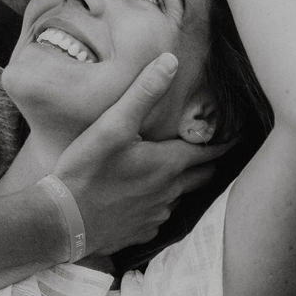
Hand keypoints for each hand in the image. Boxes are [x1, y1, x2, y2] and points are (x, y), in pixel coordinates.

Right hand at [53, 54, 225, 253]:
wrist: (61, 222)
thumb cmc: (85, 172)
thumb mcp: (111, 126)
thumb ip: (142, 94)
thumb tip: (169, 62)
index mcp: (168, 165)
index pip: (210, 151)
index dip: (224, 141)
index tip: (234, 134)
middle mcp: (170, 192)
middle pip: (203, 177)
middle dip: (209, 163)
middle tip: (210, 151)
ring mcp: (156, 215)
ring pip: (181, 198)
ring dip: (182, 185)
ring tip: (173, 173)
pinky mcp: (140, 232)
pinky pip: (159, 218)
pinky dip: (158, 207)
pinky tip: (144, 201)